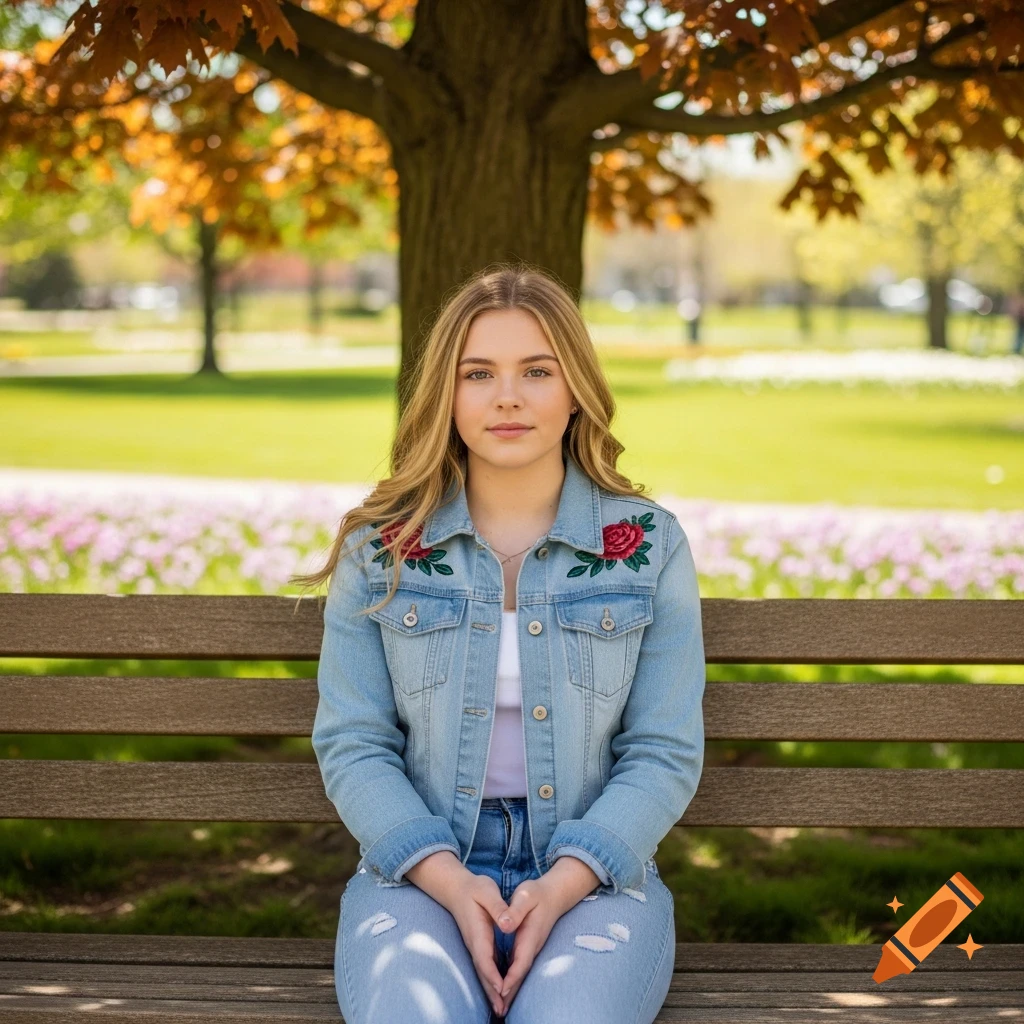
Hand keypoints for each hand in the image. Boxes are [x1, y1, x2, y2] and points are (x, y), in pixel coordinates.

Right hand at [441, 870, 510, 1016]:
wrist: (457, 888)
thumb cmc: (474, 888)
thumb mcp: (487, 891)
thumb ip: (497, 906)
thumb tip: (506, 923)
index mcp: (478, 931)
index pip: (484, 957)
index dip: (492, 974)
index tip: (502, 989)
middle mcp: (475, 942)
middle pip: (482, 971)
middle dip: (491, 992)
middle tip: (501, 1011)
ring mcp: (475, 945)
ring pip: (483, 972)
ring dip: (491, 991)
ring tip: (500, 1009)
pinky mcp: (479, 945)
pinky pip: (485, 967)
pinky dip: (491, 980)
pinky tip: (498, 991)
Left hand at [492, 874, 566, 1015]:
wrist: (554, 894)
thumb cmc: (537, 893)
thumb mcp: (525, 895)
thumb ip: (515, 910)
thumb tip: (504, 925)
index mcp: (530, 935)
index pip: (521, 961)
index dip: (512, 977)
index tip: (501, 990)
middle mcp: (532, 946)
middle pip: (521, 973)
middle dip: (510, 992)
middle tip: (499, 1010)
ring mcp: (532, 948)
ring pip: (521, 973)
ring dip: (512, 990)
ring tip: (500, 1008)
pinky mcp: (529, 947)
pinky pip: (520, 968)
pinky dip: (513, 980)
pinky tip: (506, 990)